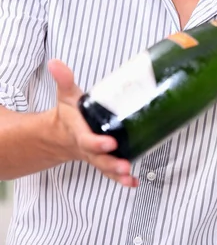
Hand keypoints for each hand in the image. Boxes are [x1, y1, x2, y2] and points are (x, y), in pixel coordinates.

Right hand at [47, 59, 137, 187]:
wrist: (61, 135)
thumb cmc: (68, 114)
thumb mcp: (65, 96)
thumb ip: (63, 80)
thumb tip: (54, 62)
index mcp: (79, 132)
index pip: (87, 139)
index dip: (98, 143)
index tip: (110, 143)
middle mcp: (87, 148)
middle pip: (99, 159)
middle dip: (112, 164)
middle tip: (125, 166)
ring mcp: (95, 157)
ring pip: (106, 169)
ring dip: (118, 175)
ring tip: (130, 176)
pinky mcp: (103, 160)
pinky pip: (112, 173)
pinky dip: (123, 180)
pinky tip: (135, 182)